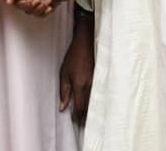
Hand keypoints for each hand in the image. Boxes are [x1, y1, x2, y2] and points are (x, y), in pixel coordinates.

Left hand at [60, 9, 94, 123]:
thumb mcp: (64, 73)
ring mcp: (99, 82)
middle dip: (86, 117)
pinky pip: (101, 93)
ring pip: (96, 101)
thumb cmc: (74, 55)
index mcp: (81, 86)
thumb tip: (63, 107)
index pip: (80, 108)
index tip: (75, 122)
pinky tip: (96, 102)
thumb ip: (64, 92)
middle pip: (90, 107)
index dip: (78, 117)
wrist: (87, 41)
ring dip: (92, 110)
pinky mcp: (103, 77)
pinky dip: (98, 100)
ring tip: (90, 117)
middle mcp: (92, 86)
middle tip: (83, 124)